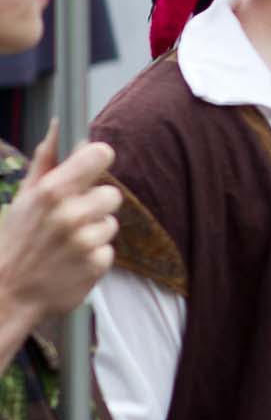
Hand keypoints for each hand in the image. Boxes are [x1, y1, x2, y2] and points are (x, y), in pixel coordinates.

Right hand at [0, 127, 120, 323]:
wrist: (10, 292)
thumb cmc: (17, 241)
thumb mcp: (24, 199)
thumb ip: (45, 162)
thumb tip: (58, 127)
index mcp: (51, 191)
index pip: (98, 156)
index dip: (99, 159)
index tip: (94, 165)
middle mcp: (71, 213)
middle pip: (112, 194)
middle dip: (95, 206)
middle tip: (70, 219)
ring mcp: (86, 240)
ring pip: (111, 223)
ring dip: (94, 232)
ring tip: (67, 243)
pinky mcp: (97, 264)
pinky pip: (110, 249)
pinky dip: (95, 255)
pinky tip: (72, 261)